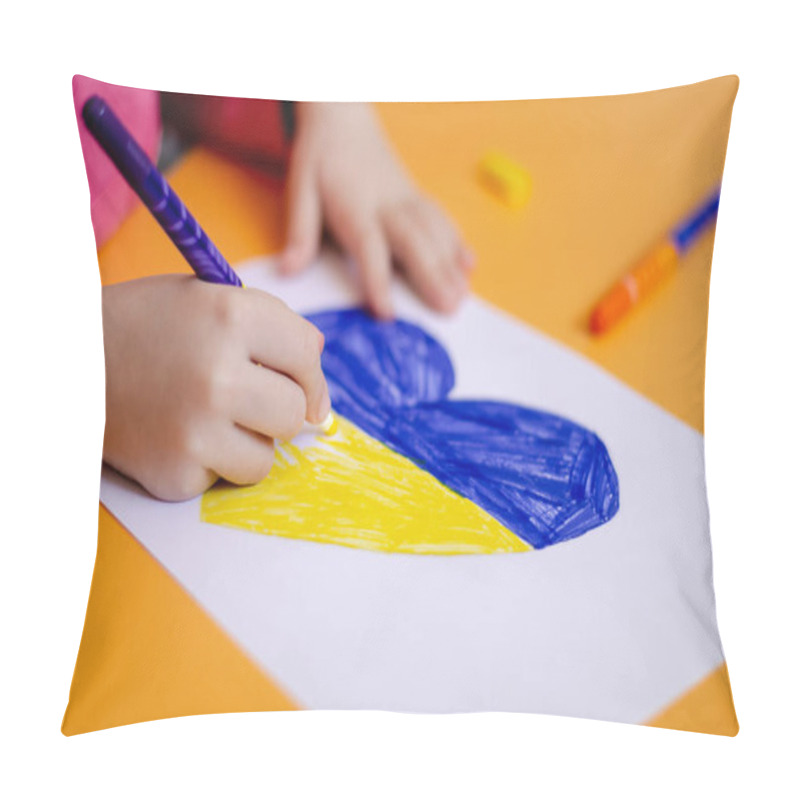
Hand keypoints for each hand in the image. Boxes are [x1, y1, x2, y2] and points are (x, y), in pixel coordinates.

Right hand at [102, 275, 329, 499]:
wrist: (65, 364)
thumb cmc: (146, 327)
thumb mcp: (207, 299)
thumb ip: (272, 327)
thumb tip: (320, 383)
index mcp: (231, 317)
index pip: (307, 354)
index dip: (306, 371)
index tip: (297, 381)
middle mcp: (218, 375)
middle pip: (294, 413)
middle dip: (276, 408)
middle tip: (241, 396)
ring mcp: (194, 430)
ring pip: (266, 458)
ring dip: (246, 442)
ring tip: (203, 415)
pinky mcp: (174, 473)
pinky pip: (224, 480)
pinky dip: (209, 464)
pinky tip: (175, 435)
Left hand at [280, 102, 473, 318]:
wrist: (343, 115)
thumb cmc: (320, 157)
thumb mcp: (299, 188)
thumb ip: (300, 232)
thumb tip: (289, 271)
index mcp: (355, 206)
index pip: (370, 247)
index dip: (378, 279)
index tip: (387, 312)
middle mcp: (387, 204)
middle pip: (415, 242)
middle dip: (434, 276)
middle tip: (449, 309)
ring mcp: (407, 199)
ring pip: (435, 232)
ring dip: (451, 265)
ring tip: (462, 297)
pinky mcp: (417, 196)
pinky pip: (442, 219)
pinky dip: (458, 242)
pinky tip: (469, 265)